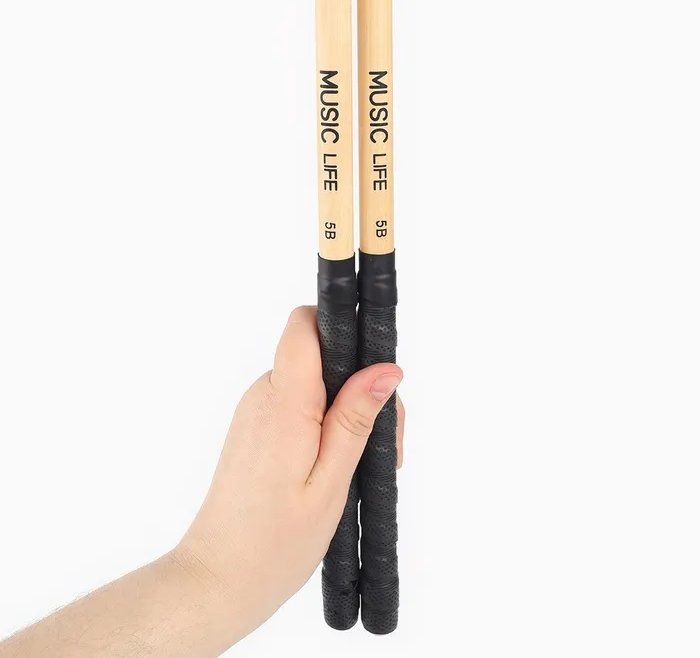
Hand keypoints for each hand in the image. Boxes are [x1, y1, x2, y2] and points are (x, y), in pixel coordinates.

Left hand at [174, 306, 403, 644]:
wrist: (217, 580)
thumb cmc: (273, 543)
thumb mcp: (331, 482)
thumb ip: (356, 419)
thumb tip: (386, 369)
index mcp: (283, 402)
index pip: (304, 326)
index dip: (341, 326)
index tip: (374, 361)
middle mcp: (263, 395)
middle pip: (323, 357)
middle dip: (361, 387)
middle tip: (385, 447)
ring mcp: (256, 411)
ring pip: (315, 382)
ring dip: (347, 412)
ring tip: (360, 468)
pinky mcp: (256, 428)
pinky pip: (299, 404)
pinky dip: (326, 425)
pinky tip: (338, 468)